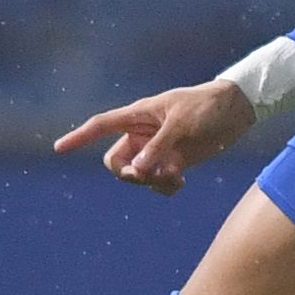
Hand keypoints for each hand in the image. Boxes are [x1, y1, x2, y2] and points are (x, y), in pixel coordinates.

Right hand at [54, 80, 256, 194]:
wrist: (237, 111)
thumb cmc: (207, 107)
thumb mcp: (182, 124)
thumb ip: (158, 147)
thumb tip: (135, 170)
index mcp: (138, 116)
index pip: (101, 126)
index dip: (78, 137)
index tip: (58, 149)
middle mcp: (142, 134)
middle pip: (115, 161)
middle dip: (126, 173)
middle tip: (145, 175)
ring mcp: (156, 150)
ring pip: (136, 175)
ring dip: (149, 182)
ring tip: (174, 178)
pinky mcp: (172, 162)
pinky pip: (156, 183)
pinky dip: (163, 187)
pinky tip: (180, 183)